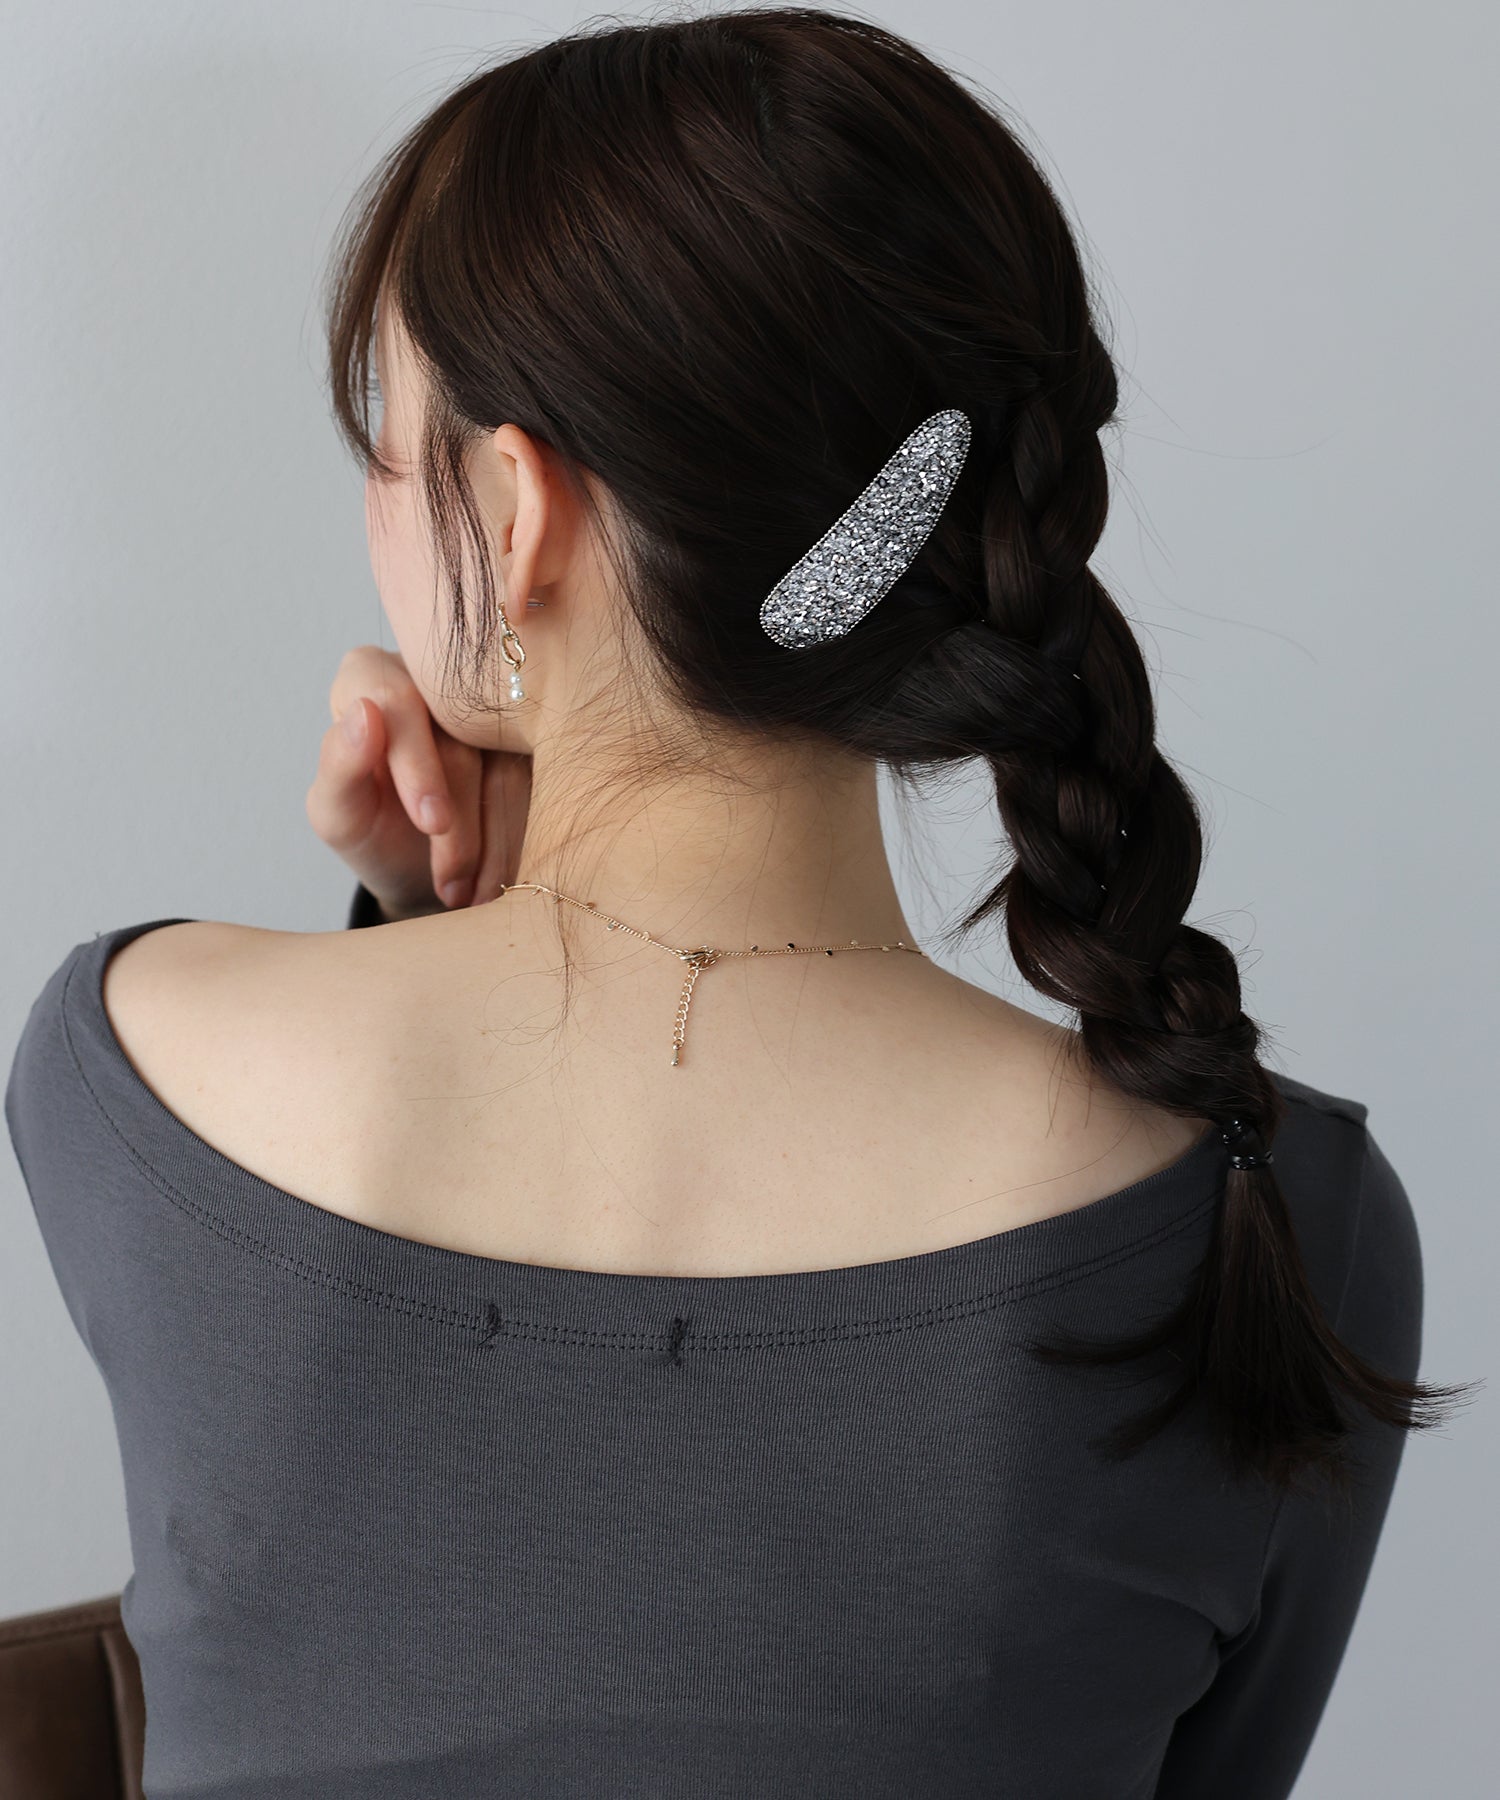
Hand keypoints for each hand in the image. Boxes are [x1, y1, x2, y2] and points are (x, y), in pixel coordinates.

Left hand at [306, 645, 532, 920]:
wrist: (427, 872)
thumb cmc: (374, 835)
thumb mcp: (341, 816)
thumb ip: (338, 768)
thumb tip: (364, 714)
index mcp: (373, 677)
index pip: (399, 703)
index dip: (417, 765)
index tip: (431, 823)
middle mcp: (437, 676)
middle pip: (463, 733)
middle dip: (460, 819)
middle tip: (450, 883)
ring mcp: (496, 703)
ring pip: (509, 765)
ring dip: (493, 842)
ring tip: (466, 896)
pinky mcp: (539, 737)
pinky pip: (545, 783)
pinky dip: (522, 840)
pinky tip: (502, 881)